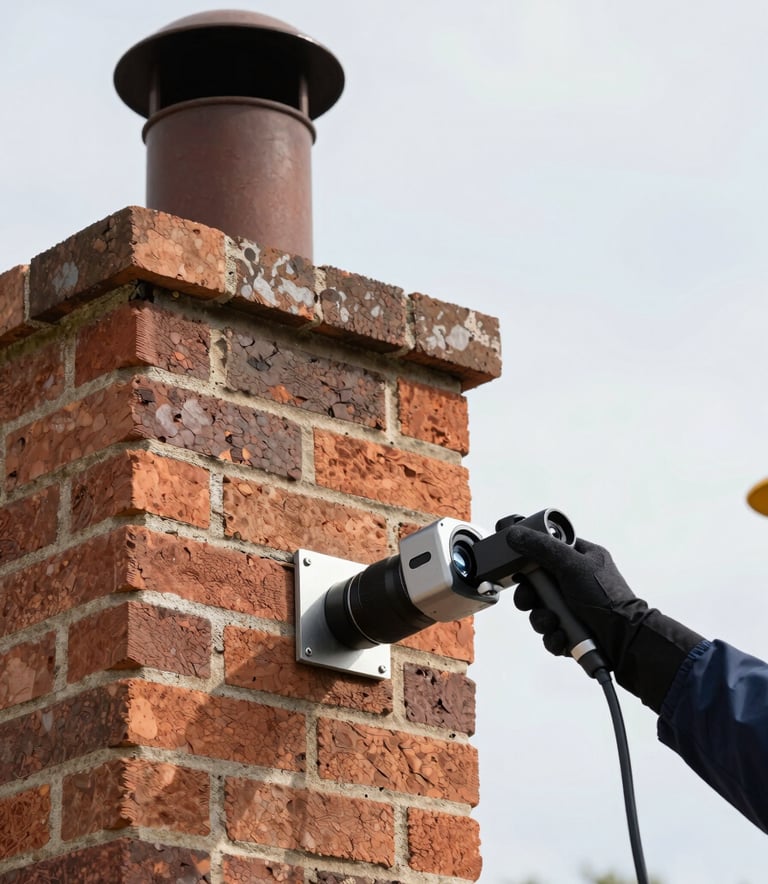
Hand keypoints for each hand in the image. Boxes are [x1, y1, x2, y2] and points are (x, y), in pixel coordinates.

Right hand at [505, 525, 703, 711]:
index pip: (547, 554)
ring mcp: (573, 609)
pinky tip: (563, 637)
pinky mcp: (572, 632)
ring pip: (540, 612)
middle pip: (537, 586)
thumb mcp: (572, 565)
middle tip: (531, 601)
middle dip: (531, 598)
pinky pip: (550, 634)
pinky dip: (554, 638)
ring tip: (554, 623)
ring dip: (542, 620)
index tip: (522, 572)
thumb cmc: (605, 597)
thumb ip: (542, 548)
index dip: (531, 563)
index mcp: (580, 560)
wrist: (625, 640)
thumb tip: (514, 533)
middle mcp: (575, 583)